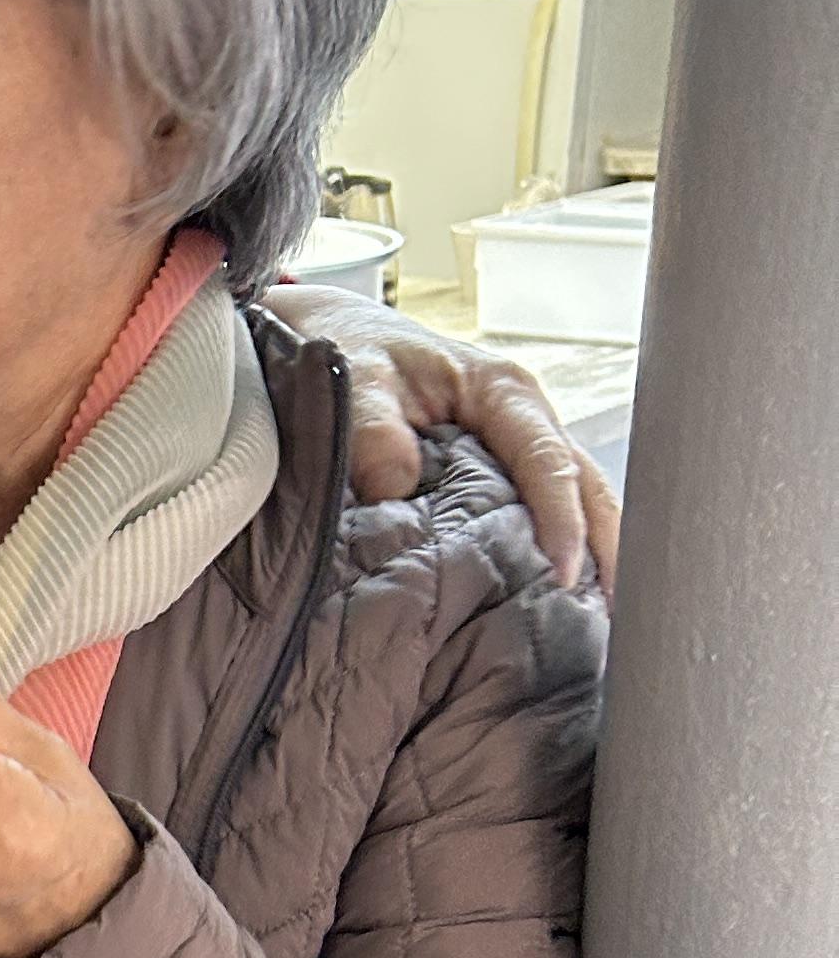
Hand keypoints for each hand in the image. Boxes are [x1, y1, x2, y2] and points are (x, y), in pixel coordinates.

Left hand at [275, 287, 617, 591]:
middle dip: (608, 546)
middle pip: (587, 485)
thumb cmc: (352, 353)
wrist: (339, 338)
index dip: (561, 519)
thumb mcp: (354, 380)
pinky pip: (544, 508)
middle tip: (618, 614)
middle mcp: (526, 418)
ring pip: (577, 499)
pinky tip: (562, 598)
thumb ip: (371, 428)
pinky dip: (560, 548)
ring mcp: (521, 443)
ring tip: (605, 618)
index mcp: (502, 391)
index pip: (548, 461)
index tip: (564, 573)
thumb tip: (396, 484)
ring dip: (594, 552)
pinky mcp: (504, 468)